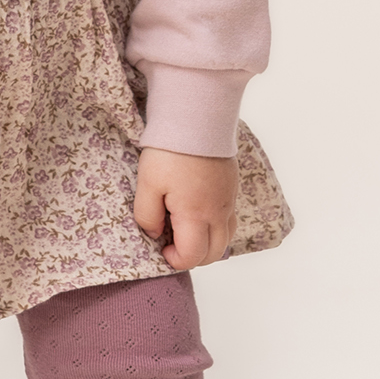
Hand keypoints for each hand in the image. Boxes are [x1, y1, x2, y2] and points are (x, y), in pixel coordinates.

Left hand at [133, 148, 238, 270]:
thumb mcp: (147, 184)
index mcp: (197, 215)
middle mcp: (218, 212)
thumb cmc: (170, 151)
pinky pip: (229, 220)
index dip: (175, 260)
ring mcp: (228, 200)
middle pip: (214, 253)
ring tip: (184, 231)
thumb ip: (147, 215)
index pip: (193, 256)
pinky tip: (198, 214)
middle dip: (192, 257)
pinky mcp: (231, 188)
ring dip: (207, 244)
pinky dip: (216, 228)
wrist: (198, 118)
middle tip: (171, 244)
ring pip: (226, 238)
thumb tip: (155, 233)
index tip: (161, 247)